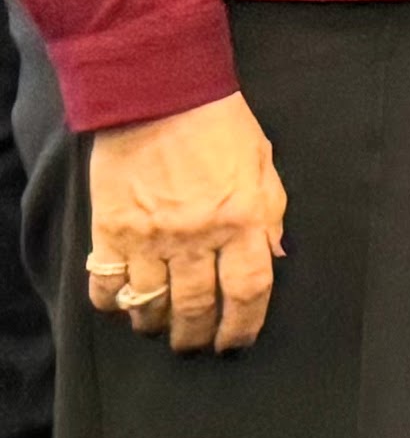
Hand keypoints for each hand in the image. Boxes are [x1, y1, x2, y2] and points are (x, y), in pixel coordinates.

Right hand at [87, 93, 283, 354]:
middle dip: (198, 336)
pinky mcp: (111, 229)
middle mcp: (197, 236)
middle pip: (198, 308)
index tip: (237, 342)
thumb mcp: (263, 166)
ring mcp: (150, 236)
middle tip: (196, 345)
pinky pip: (107, 283)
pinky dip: (113, 302)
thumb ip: (270, 215)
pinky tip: (123, 305)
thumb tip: (273, 259)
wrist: (160, 92)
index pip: (248, 291)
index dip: (244, 326)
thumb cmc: (219, 125)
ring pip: (151, 305)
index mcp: (243, 220)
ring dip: (156, 326)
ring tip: (161, 329)